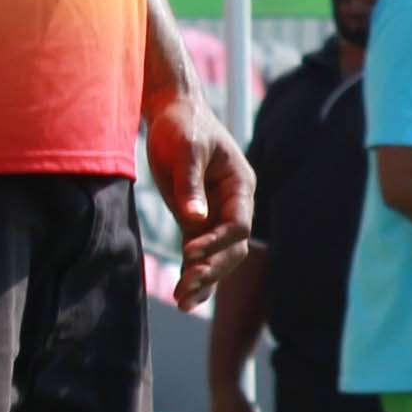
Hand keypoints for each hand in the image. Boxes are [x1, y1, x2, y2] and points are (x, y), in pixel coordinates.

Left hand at [149, 93, 253, 310]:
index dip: (216, 242)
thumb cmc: (182, 124)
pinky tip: (185, 297)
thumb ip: (190, 184)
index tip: (189, 252)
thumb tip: (195, 220)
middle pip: (233, 248)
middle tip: (186, 287)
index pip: (238, 225)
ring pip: (218, 256)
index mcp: (240, 185)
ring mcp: (216, 214)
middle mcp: (234, 204)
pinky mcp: (196, 219)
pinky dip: (194, 273)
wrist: (171, 111)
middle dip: (212, 269)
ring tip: (182, 301)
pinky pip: (201, 252)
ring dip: (203, 279)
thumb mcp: (185, 149)